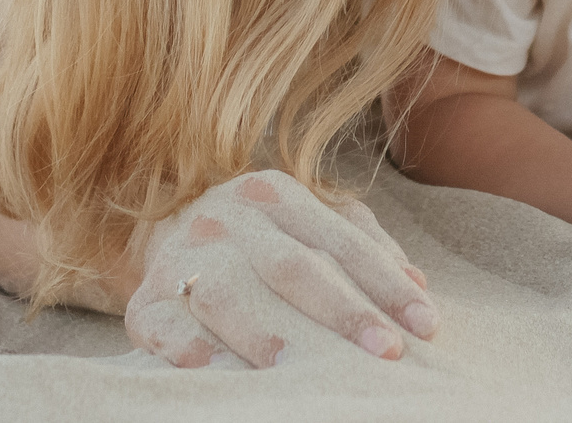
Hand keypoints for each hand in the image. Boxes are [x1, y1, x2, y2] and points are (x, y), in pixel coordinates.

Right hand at [124, 171, 437, 368]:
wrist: (159, 226)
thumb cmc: (259, 234)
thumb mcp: (310, 221)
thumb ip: (366, 244)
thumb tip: (419, 284)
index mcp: (279, 195)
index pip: (343, 242)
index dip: (387, 285)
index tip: (426, 326)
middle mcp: (231, 219)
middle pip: (294, 268)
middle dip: (345, 313)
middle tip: (389, 352)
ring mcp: (185, 256)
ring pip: (230, 295)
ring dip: (269, 336)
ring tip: (307, 370)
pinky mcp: (145, 299)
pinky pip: (166, 327)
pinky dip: (194, 352)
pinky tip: (224, 376)